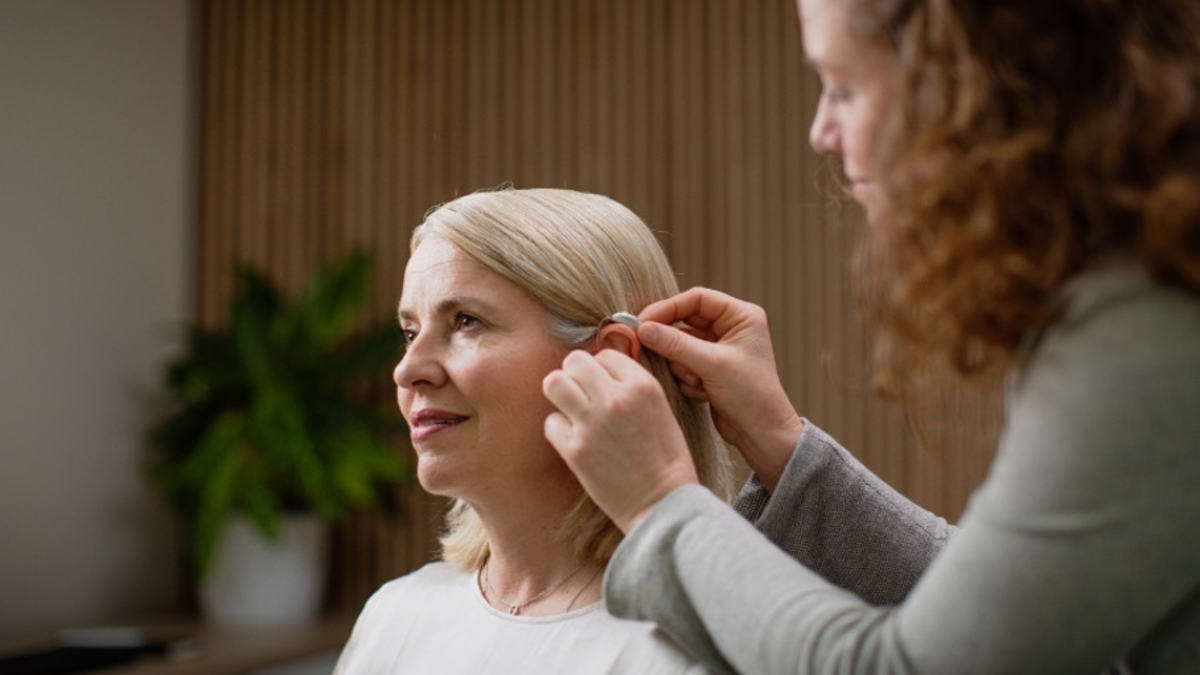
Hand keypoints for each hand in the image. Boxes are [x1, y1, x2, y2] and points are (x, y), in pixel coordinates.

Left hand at [543, 349, 699, 532]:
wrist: (663, 504)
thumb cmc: (667, 460)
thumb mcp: (662, 410)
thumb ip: (634, 386)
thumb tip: (605, 369)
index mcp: (643, 386)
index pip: (606, 355)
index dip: (603, 370)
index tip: (607, 388)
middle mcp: (616, 398)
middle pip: (574, 361)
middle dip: (576, 375)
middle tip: (582, 394)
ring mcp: (593, 423)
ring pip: (554, 383)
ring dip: (560, 394)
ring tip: (572, 409)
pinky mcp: (575, 450)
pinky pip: (551, 422)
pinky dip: (559, 430)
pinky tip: (574, 440)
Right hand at [637, 287, 803, 491]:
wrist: (762, 434)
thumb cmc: (751, 396)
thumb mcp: (712, 365)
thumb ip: (676, 344)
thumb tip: (643, 328)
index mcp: (741, 316)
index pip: (696, 299)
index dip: (667, 308)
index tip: (643, 322)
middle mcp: (730, 328)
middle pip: (684, 321)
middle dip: (670, 340)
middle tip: (645, 346)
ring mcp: (718, 349)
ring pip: (680, 344)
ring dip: (681, 364)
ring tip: (696, 382)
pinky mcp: (709, 369)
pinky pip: (682, 363)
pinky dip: (685, 377)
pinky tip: (702, 392)